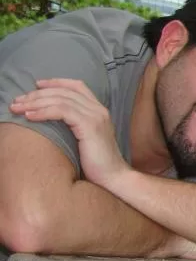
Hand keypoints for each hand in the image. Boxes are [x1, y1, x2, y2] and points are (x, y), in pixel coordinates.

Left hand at [10, 79, 129, 187]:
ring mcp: (95, 116)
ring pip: (60, 99)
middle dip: (37, 94)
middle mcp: (99, 110)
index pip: (77, 86)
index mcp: (99, 111)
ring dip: (35, 102)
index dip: (56, 82)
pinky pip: (61, 111)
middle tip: (18, 100)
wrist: (114, 178)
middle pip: (64, 92)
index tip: (37, 85)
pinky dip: (43, 112)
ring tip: (18, 108)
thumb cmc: (98, 164)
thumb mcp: (87, 139)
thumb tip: (52, 120)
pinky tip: (30, 117)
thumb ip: (76, 126)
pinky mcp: (89, 126)